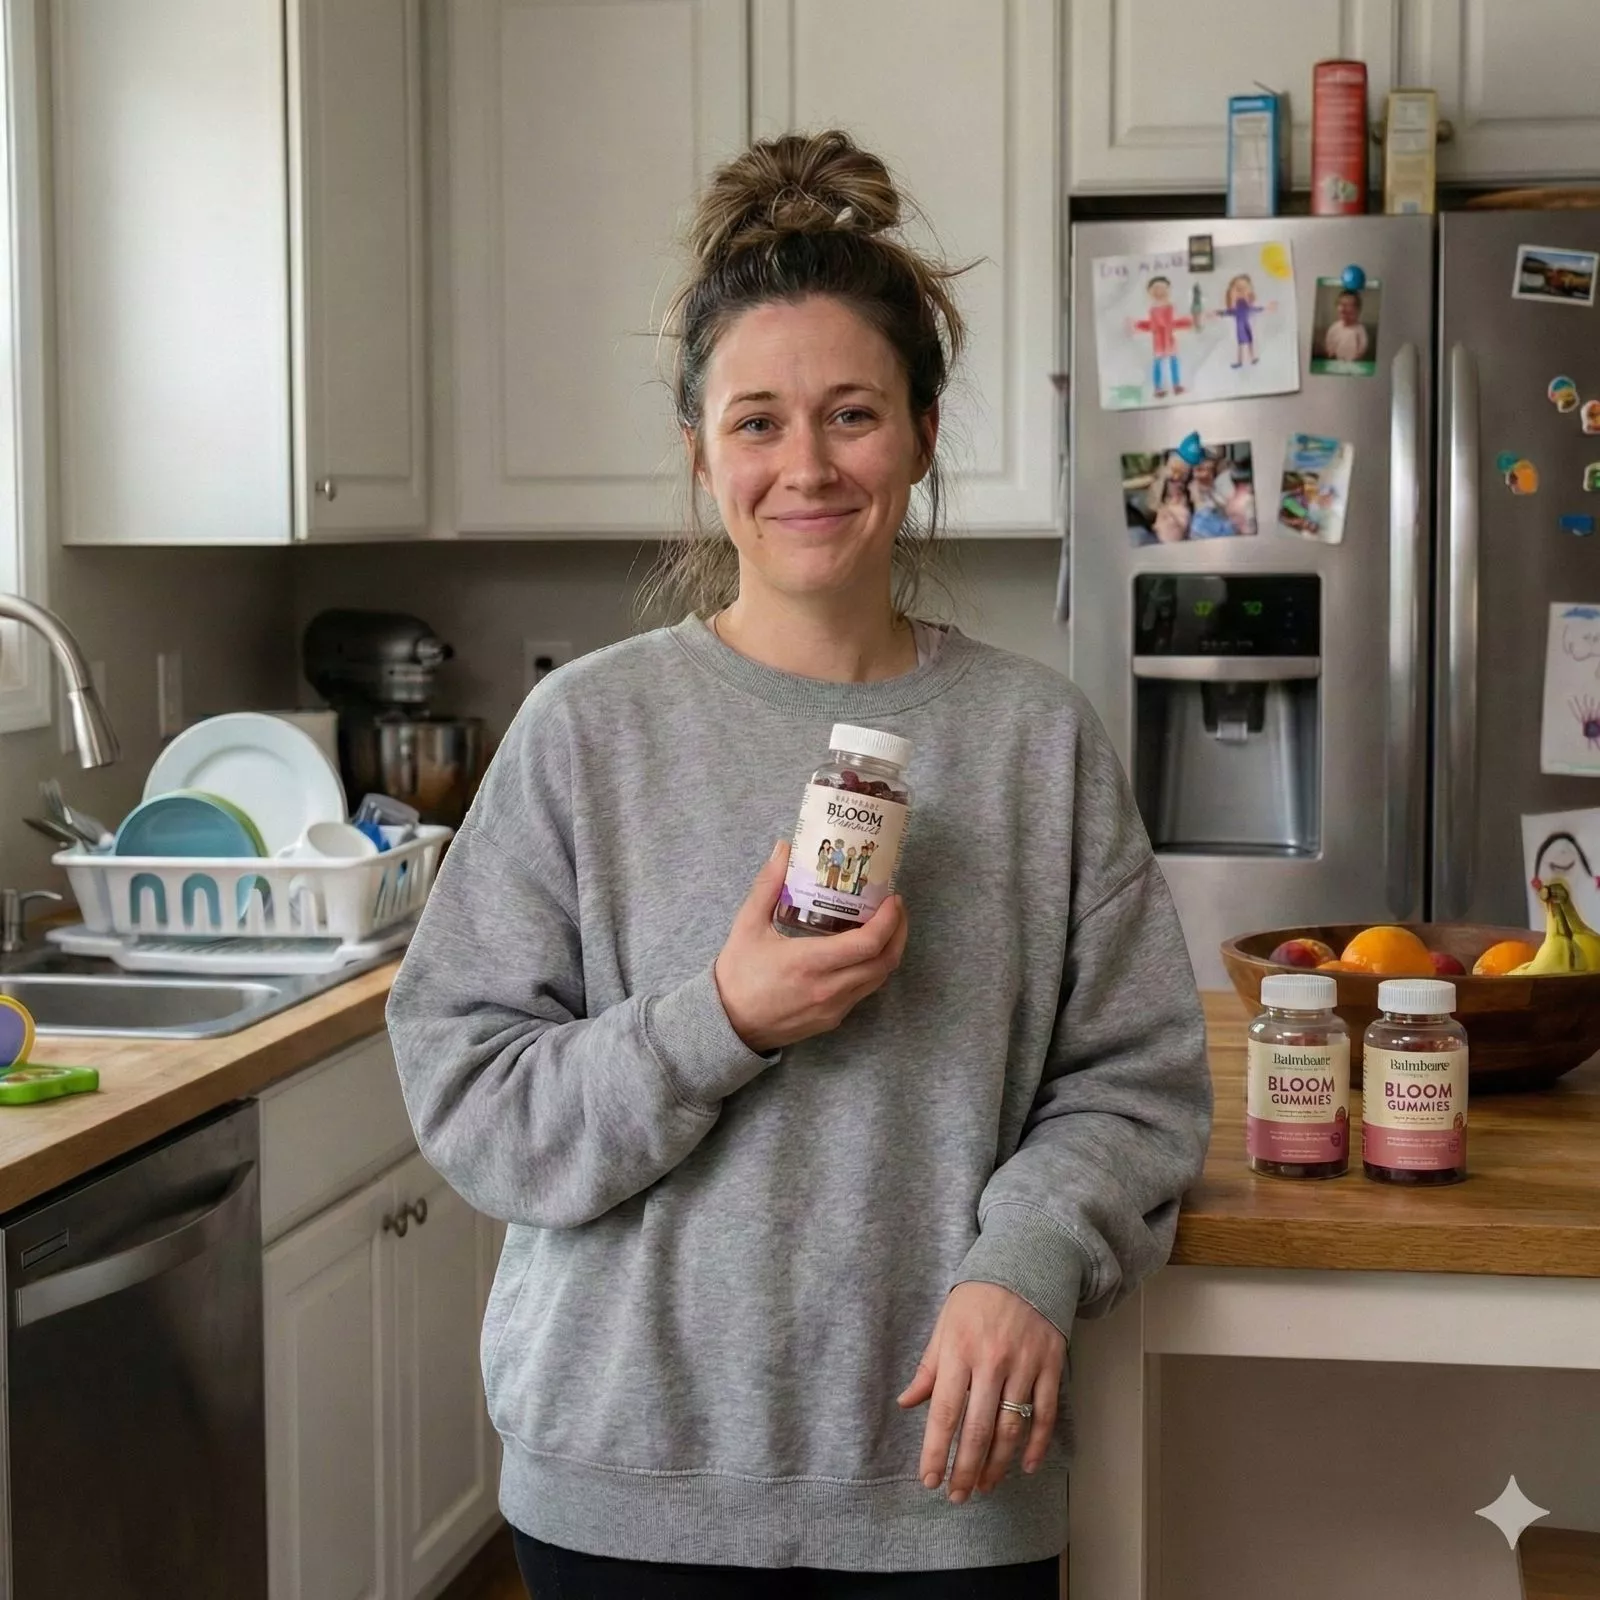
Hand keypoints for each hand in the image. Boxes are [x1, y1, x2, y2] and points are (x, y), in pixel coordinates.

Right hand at [714, 840, 908, 1053]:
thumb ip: (768, 885)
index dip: (889, 920)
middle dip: (899, 932)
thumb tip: (783, 849)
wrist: (728, 1026)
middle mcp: (828, 989)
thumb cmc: (737, 975)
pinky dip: (872, 969)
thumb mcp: (748, 926)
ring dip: (889, 951)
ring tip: (886, 926)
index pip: (867, 944)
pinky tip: (863, 951)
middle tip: (896, 908)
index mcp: (809, 963)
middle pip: (884, 962)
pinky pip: (864, 992)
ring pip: (878, 979)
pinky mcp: (832, 1019)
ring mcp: (834, 1008)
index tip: (892, 900)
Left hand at [898, 1282, 1065, 1502]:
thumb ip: (929, 1368)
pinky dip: (1037, 1445)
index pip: (944, 1411)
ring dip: (998, 1465)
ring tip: (984, 1486)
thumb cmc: (977, 1297)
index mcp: (959, 1350)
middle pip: (978, 1428)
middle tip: (958, 1496)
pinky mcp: (1051, 1365)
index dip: (936, 1450)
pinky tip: (1025, 1467)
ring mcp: (1024, 1364)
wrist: (1027, 1262)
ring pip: (1011, 1428)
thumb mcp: (945, 1324)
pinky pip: (1045, 1414)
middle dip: (966, 1469)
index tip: (929, 1480)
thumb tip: (907, 1404)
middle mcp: (991, 1361)